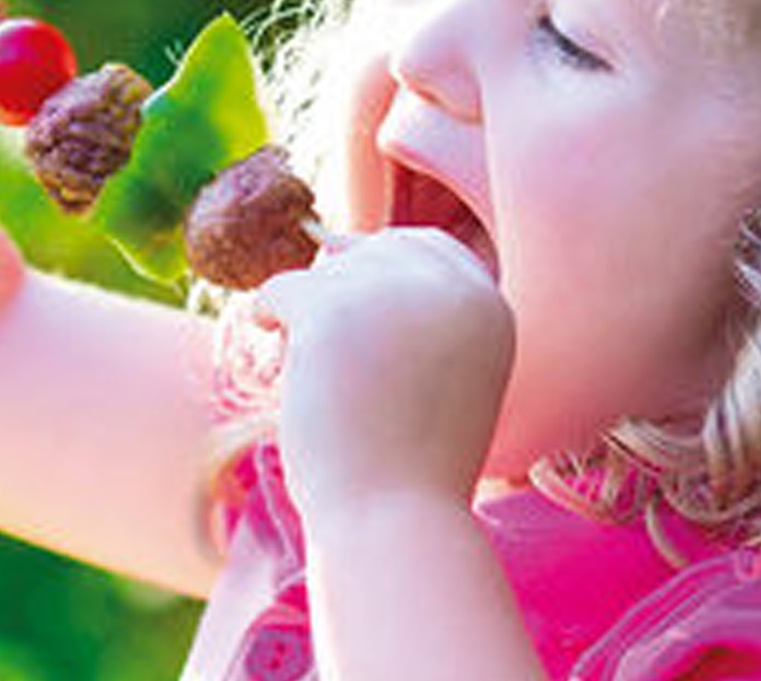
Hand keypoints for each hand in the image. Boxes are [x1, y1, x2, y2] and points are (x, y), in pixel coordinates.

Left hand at [251, 227, 516, 512]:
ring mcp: (391, 292)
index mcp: (490, 308)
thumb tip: (334, 242)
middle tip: (323, 350)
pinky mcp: (333, 309)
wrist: (394, 518)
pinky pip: (282, 287)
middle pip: (373, 250)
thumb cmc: (412, 466)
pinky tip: (280, 360)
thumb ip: (412, 314)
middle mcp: (451, 289)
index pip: (429, 244)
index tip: (355, 315)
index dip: (382, 268)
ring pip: (324, 272)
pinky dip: (270, 319)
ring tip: (313, 377)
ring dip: (306, 316)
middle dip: (340, 290)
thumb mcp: (440, 376)